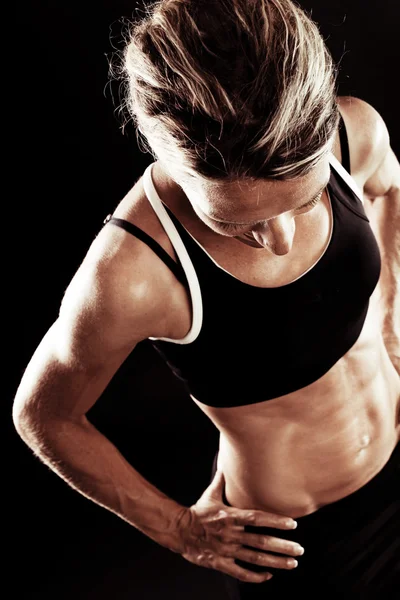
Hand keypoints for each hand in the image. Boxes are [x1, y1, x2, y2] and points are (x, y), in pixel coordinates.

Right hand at [176, 468, 304, 582]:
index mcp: (230, 516)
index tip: (292, 524)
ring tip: (292, 563)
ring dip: (275, 561)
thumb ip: (222, 481)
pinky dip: (255, 576)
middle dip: (282, 546)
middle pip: (261, 541)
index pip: (257, 518)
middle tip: (299, 549)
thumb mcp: (210, 494)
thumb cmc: (197, 512)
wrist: (179, 530)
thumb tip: (227, 464)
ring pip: (255, 558)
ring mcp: (227, 550)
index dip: (275, 521)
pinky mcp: (220, 563)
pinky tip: (268, 575)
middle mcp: (231, 534)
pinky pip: (240, 572)